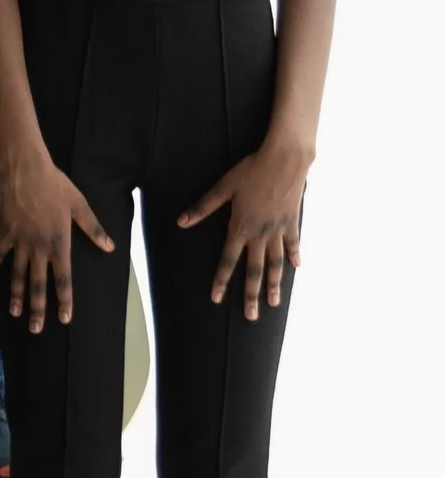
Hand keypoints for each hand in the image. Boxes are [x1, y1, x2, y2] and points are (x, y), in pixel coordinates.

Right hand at [0, 149, 114, 333]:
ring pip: (18, 274)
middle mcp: (39, 247)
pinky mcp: (4, 232)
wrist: (26, 170)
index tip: (65, 319)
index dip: (64, 300)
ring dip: (17, 295)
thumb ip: (94, 229)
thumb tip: (110, 247)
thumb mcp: (80, 206)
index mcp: (60, 243)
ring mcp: (20, 241)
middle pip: (38, 284)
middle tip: (36, 329)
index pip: (64, 279)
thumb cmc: (56, 186)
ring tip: (16, 313)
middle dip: (38, 308)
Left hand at [178, 140, 308, 318]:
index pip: (227, 260)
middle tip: (251, 317)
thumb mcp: (222, 188)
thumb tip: (181, 222)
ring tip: (274, 303)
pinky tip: (295, 268)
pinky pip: (293, 243)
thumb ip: (203, 207)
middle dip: (250, 295)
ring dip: (274, 284)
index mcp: (241, 227)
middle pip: (254, 270)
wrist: (285, 160)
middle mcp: (261, 234)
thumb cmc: (250, 171)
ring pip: (276, 263)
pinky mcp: (292, 221)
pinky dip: (293, 256)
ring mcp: (279, 229)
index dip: (220, 280)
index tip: (215, 298)